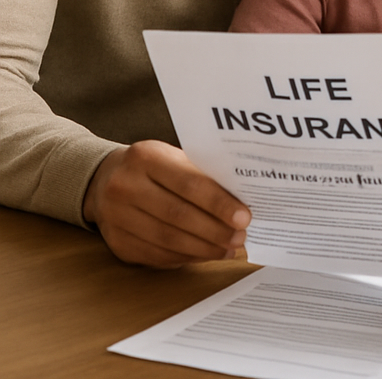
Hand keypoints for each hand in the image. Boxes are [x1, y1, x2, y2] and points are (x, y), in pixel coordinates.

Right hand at [83, 141, 250, 267]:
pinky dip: (185, 257)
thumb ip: (201, 174)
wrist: (105, 178)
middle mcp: (125, 186)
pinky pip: (156, 255)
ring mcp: (116, 217)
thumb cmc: (152, 166)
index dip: (219, 203)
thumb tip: (240, 202)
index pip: (189, 183)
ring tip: (228, 249)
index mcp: (146, 158)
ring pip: (167, 239)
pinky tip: (205, 255)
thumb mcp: (172, 157)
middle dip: (215, 230)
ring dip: (203, 248)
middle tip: (240, 237)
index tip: (244, 217)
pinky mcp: (116, 242)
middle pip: (178, 215)